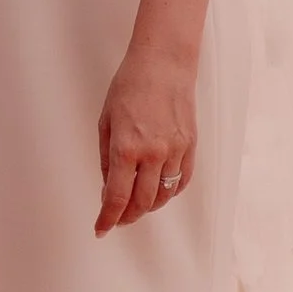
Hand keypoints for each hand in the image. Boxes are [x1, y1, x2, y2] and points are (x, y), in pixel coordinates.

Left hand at [96, 38, 199, 233]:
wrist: (163, 63)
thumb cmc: (130, 86)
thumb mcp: (106, 122)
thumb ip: (107, 159)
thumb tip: (109, 187)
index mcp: (126, 148)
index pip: (117, 198)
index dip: (108, 219)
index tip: (101, 229)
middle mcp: (153, 154)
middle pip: (141, 203)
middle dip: (127, 217)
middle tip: (117, 219)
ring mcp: (175, 151)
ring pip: (163, 196)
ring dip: (148, 207)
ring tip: (136, 205)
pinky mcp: (191, 146)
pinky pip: (182, 181)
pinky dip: (169, 192)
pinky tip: (159, 191)